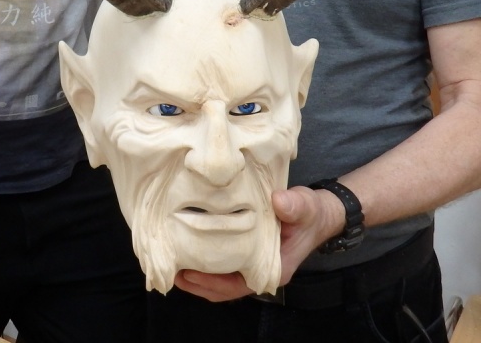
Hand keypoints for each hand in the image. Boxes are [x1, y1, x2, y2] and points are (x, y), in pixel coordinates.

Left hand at [175, 186, 341, 301]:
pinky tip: (188, 250)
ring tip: (172, 264)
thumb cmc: (310, 212)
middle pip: (223, 287)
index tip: (190, 274)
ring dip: (198, 275)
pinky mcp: (247, 250)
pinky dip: (206, 262)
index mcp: (273, 268)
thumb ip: (293, 206)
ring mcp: (252, 262)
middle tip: (171, 271)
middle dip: (198, 283)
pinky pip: (223, 264)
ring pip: (221, 279)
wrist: (318, 212)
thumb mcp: (304, 206)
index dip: (213, 283)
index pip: (237, 285)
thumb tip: (278, 202)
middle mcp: (260, 271)